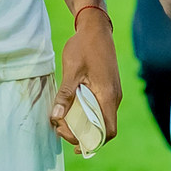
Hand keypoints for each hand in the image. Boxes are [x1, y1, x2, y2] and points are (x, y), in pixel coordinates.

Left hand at [50, 4, 121, 149]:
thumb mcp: (72, 70)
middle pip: (103, 129)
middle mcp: (114, 98)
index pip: (107, 131)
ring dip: (83, 124)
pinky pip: (99, 109)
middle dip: (82, 134)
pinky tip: (70, 109)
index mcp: (108, 96)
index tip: (71, 138)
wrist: (96, 29)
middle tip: (60, 127)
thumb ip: (65, 95)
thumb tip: (56, 117)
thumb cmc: (84, 47)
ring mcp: (112, 94)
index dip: (91, 141)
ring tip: (62, 120)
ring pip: (100, 119)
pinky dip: (86, 115)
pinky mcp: (108, 89)